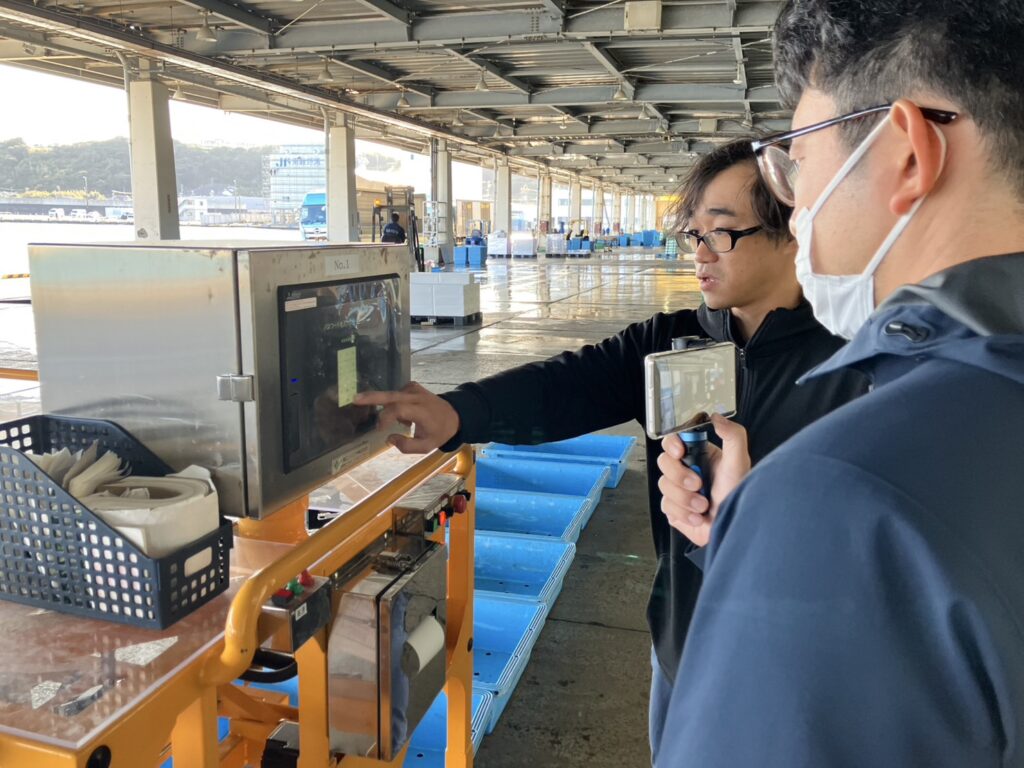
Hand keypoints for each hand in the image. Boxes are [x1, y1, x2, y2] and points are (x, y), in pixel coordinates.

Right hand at [352, 382, 460, 453]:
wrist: (454, 415)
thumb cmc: (439, 432)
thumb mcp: (427, 446)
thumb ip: (407, 446)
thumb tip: (389, 439)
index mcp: (422, 411)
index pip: (399, 409)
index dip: (386, 417)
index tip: (380, 428)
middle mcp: (417, 397)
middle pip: (391, 395)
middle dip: (372, 397)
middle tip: (355, 399)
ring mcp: (414, 389)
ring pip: (392, 395)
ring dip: (388, 408)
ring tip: (404, 424)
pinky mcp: (412, 386)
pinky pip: (396, 394)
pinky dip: (394, 404)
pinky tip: (404, 417)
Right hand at [656, 414, 751, 545]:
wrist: (733, 528)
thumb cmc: (739, 496)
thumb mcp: (739, 462)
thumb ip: (733, 435)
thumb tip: (716, 417)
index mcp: (698, 455)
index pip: (673, 440)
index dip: (672, 445)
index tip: (680, 452)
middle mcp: (685, 470)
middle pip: (663, 462)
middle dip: (680, 476)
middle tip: (698, 485)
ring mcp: (677, 490)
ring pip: (664, 486)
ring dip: (685, 499)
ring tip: (703, 506)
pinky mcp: (673, 509)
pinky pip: (667, 506)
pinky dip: (684, 513)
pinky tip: (698, 517)